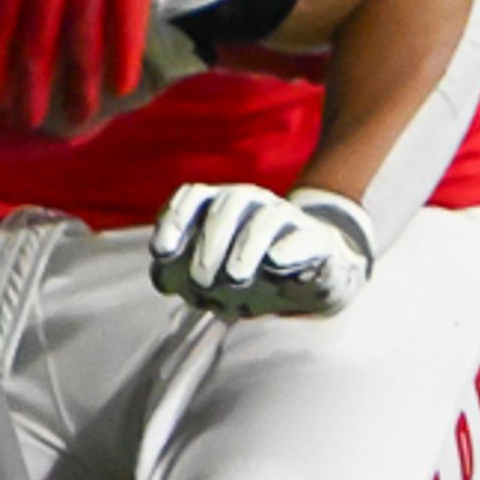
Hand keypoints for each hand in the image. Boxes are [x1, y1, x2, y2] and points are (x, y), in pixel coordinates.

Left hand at [149, 185, 379, 318]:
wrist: (314, 278)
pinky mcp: (319, 242)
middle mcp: (253, 204)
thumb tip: (162, 280)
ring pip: (265, 219)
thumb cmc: (251, 274)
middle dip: (208, 245)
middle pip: (227, 206)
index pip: (193, 197)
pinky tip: (274, 263)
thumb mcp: (209, 280)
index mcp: (221, 206)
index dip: (174, 220)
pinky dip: (289, 249)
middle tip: (199, 282)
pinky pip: (306, 238)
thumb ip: (178, 277)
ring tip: (234, 277)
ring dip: (245, 248)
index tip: (160, 252)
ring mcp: (289, 220)